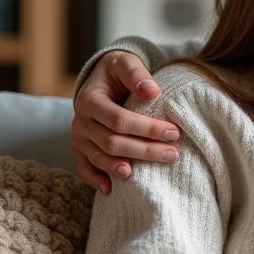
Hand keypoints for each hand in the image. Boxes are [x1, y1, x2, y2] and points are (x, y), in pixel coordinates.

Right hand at [70, 51, 181, 194]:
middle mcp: (80, 121)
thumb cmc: (117, 71)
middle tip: (172, 155)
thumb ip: (137, 74)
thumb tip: (152, 91)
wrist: (102, 78)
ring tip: (151, 174)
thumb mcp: (125, 63)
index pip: (119, 120)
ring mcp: (79, 138)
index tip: (174, 132)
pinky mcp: (80, 149)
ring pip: (101, 158)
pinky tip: (112, 189)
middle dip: (144, 150)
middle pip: (112, 142)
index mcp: (89, 100)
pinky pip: (85, 168)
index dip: (147, 128)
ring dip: (125, 167)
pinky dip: (96, 180)